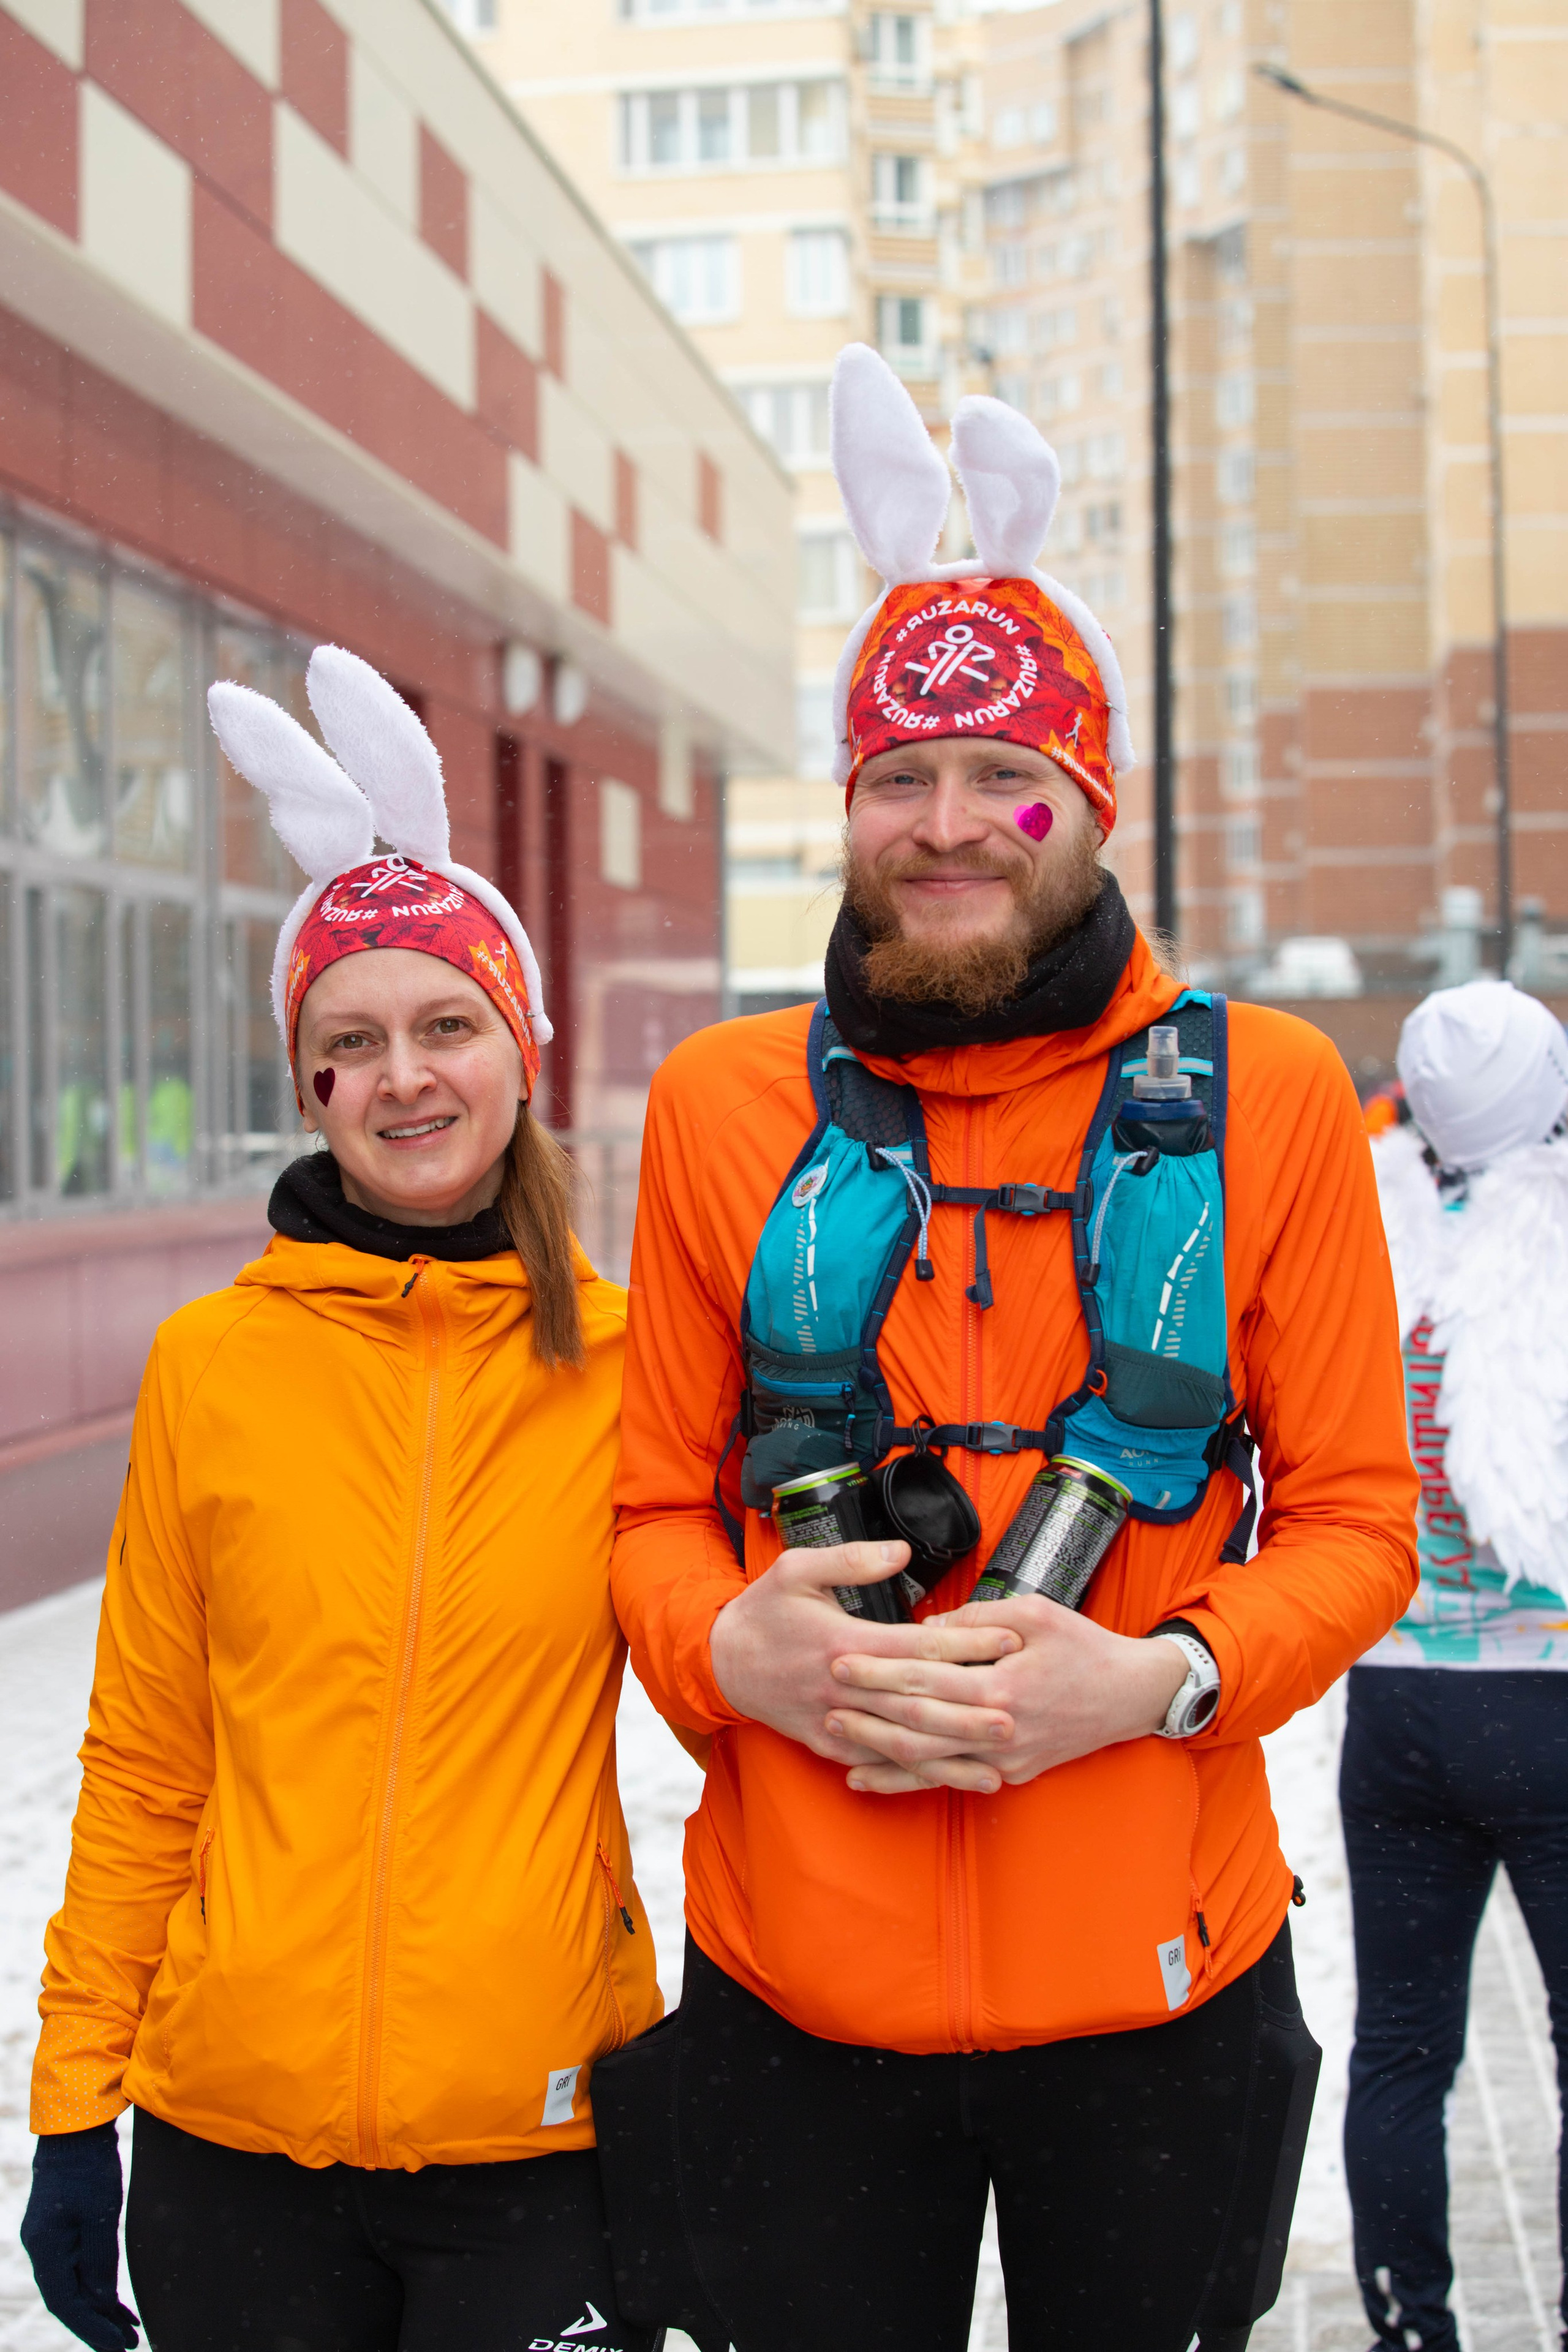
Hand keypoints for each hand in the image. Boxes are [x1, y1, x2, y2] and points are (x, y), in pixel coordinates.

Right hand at [21, 2123, 139, 2350]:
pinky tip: (117, 2303)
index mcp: (45, 2249)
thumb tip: (100, 2304)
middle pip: (69, 2301)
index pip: (65, 2303)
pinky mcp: (63, 2233)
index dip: (91, 2328)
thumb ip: (98, 2261)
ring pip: (75, 2288)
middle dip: (98, 2326)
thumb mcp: (99, 2214)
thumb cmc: (89, 2168)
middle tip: (129, 2346)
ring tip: (129, 2331)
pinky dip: (98, 2288)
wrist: (76, 2131)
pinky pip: (79, 2270)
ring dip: (100, 2310)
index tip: (117, 2346)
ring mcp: (51, 2242)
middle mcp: (43, 2250)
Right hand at [709, 1539, 1019, 1775]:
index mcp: (844, 1643)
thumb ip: (852, 1559)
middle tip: (1017, 1713)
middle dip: (970, 1710)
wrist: (720, 1662)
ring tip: (998, 1761)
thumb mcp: (797, 1569)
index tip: (1009, 1641)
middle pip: (918, 1703)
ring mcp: (836, 1723)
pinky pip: (877, 1764)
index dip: (967, 1645)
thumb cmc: (764, 1611)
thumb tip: (901, 1552)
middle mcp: (844, 1689)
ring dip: (952, 1755)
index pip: (918, 1648)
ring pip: (902, 1744)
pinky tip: (948, 1780)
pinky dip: (913, 1774)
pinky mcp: (828, 1746)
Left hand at [825, 1600, 1190, 1793]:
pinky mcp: (1009, 1774)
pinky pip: (949, 1780)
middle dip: (866, 1711)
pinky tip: (869, 1778)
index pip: (926, 1680)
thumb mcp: (1035, 1613)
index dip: (879, 1672)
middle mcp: (1000, 1729)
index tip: (840, 1660)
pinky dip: (905, 1782)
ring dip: (877, 1752)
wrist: (1131, 1696)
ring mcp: (1004, 1759)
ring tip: (834, 1739)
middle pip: (918, 1725)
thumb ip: (976, 1619)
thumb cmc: (1083, 1646)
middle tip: (824, 1696)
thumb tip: (924, 1629)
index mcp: (1003, 1684)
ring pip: (927, 1763)